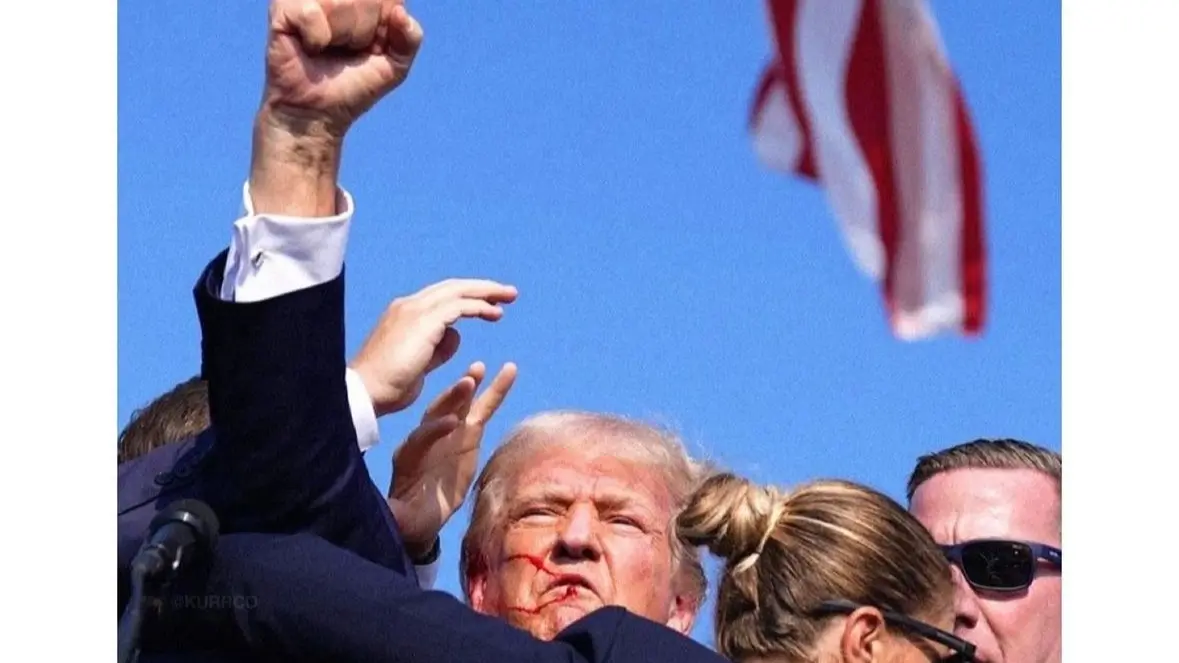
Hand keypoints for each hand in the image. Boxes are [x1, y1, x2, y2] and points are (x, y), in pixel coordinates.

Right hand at [249, 0, 423, 214]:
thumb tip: (400, 11)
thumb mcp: (395, 66)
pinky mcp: (283, 8)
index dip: (383, 25)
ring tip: (328, 49)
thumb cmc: (353, 87)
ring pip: (342, 1)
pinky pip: (312, 12)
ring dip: (342, 35)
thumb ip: (411, 38)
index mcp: (363, 0)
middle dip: (364, 31)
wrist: (317, 113)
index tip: (373, 46)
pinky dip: (317, 37)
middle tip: (347, 49)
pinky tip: (310, 48)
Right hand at [349, 279, 517, 416]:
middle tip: (507, 292)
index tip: (490, 303)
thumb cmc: (388, 386)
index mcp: (403, 314)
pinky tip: (495, 314)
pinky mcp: (424, 321)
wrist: (366, 393)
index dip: (467, 297)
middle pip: (452, 287)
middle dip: (481, 288)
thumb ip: (437, 348)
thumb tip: (455, 336)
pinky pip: (460, 307)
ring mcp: (414, 311)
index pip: (441, 297)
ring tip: (509, 297)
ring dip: (486, 293)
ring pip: (458, 291)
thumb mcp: (419, 364)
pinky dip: (479, 307)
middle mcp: (408, 305)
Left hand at [388, 362, 517, 556]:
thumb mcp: (400, 518)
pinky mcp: (469, 435)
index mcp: (409, 456)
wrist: (419, 516)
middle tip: (467, 382)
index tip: (451, 425)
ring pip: (461, 405)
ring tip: (481, 367)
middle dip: (452, 399)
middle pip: (438, 412)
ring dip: (470, 385)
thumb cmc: (409, 517)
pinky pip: (483, 409)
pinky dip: (495, 391)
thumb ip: (396, 514)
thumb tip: (390, 516)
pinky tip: (509, 371)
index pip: (421, 438)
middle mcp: (427, 438)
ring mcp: (449, 433)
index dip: (434, 431)